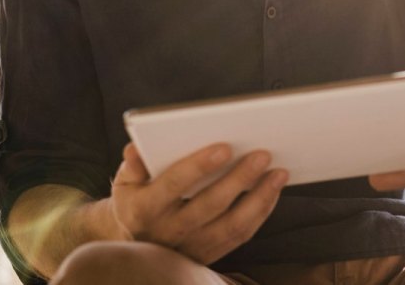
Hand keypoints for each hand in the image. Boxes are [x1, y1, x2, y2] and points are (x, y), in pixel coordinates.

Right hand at [107, 142, 287, 263]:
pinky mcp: (209, 256)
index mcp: (144, 209)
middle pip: (210, 205)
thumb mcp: (125, 184)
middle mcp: (169, 232)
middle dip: (239, 179)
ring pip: (231, 225)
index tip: (225, 147)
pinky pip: (239, 236)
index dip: (198, 166)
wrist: (135, 249)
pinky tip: (273, 192)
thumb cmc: (136, 203)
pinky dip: (260, 213)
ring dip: (259, 198)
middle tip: (263, 154)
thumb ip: (134, 164)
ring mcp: (191, 247)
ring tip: (279, 173)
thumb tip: (137, 148)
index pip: (173, 184)